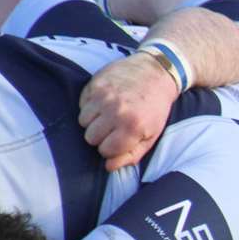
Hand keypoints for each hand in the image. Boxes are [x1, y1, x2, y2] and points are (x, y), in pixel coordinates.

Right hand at [79, 51, 180, 168]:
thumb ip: (131, 154)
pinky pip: (81, 104)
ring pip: (83, 122)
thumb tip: (109, 167)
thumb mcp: (152, 135)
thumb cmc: (155, 108)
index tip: (118, 140)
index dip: (111, 148)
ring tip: (108, 114)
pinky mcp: (95, 83)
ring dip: (93, 121)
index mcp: (132, 127)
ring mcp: (104, 96)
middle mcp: (116, 111)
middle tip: (113, 127)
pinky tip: (105, 101)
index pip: (105, 150)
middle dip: (100, 136)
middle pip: (90, 137)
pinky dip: (90, 105)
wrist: (157, 73)